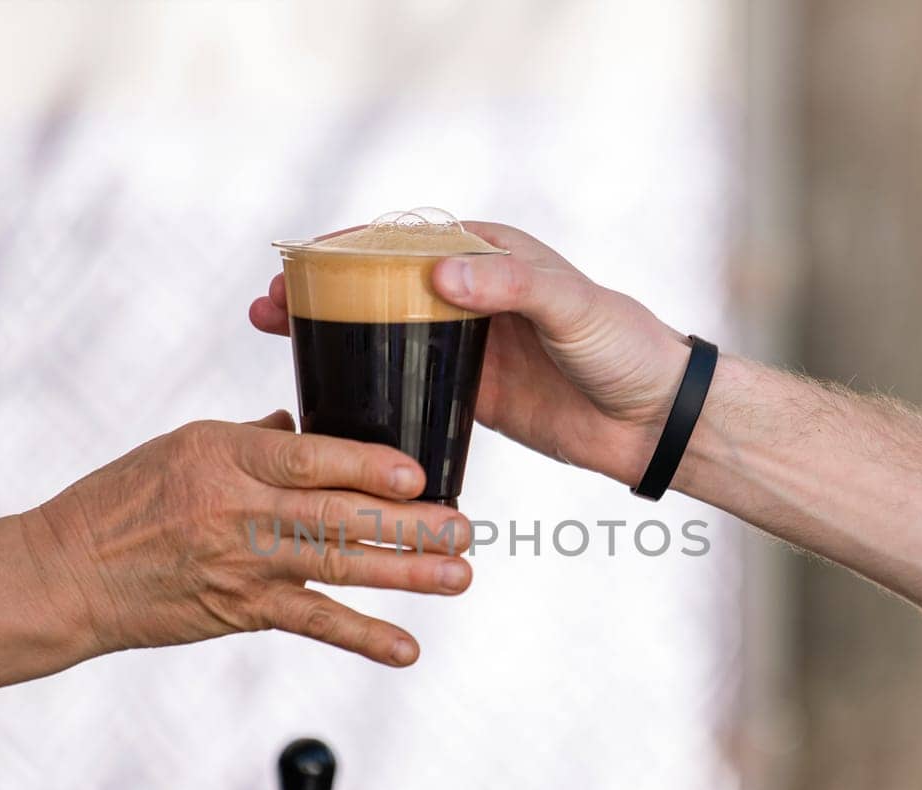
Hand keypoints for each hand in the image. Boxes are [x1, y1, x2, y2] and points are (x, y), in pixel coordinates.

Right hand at [24, 413, 472, 667]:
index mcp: (225, 455)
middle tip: (465, 528)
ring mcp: (242, 564)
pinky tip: (407, 648)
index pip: (307, 457)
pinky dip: (363, 638)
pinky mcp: (241, 609)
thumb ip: (252, 438)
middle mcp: (237, 509)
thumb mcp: (183, 445)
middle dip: (407, 524)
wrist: (68, 574)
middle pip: (336, 516)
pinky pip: (312, 623)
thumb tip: (302, 424)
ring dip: (405, 575)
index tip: (418, 471)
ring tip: (459, 575)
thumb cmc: (123, 499)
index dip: (366, 466)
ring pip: (337, 568)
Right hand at [250, 223, 691, 486]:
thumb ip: (510, 286)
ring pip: (382, 331)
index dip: (345, 247)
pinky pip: (405, 382)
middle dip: (320, 289)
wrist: (654, 418)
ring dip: (331, 334)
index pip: (403, 238)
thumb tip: (440, 273)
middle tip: (267, 303)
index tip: (298, 261)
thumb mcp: (571, 307)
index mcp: (490, 253)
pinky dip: (365, 383)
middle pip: (378, 283)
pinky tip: (324, 393)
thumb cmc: (624, 346)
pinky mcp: (467, 392)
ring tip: (275, 336)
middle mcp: (470, 292)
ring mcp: (464, 343)